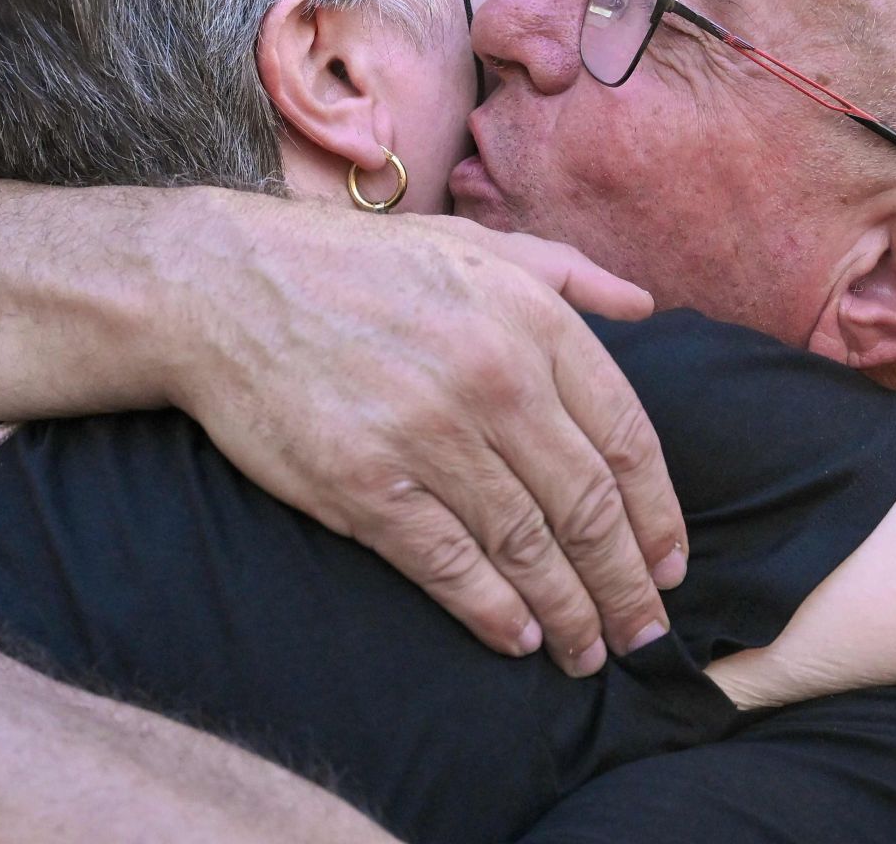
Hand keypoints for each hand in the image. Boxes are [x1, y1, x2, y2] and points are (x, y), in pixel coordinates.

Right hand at [161, 197, 686, 677]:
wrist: (224, 287)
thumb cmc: (354, 267)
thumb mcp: (470, 243)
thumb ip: (566, 274)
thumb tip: (644, 307)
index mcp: (531, 319)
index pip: (627, 438)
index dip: (658, 516)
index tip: (671, 564)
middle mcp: (493, 377)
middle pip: (588, 506)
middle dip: (626, 583)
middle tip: (644, 633)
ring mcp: (428, 434)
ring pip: (528, 547)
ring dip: (568, 613)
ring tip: (586, 651)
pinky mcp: (365, 484)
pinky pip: (450, 566)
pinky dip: (493, 612)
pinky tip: (517, 638)